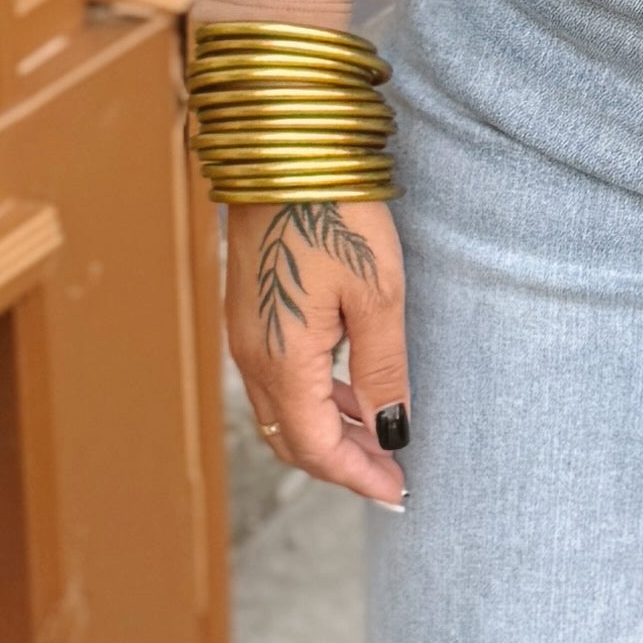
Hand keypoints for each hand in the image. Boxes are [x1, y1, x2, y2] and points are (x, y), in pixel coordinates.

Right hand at [231, 193, 410, 507]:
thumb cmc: (335, 214)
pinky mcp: (248, 312)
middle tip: (391, 475)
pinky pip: (277, 379)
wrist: (281, 151)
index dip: (357, 476)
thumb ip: (382, 370)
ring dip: (327, 433)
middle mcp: (252, 356)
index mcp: (282, 360)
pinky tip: (349, 392)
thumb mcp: (378, 295)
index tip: (398, 491)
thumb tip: (391, 430)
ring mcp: (244, 334)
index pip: (315, 447)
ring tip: (378, 438)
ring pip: (282, 411)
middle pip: (291, 439)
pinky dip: (312, 400)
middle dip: (341, 463)